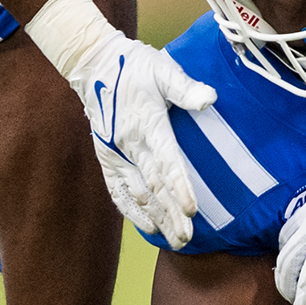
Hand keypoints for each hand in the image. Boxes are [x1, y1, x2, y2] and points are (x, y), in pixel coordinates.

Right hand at [73, 34, 217, 248]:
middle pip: (154, 186)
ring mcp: (116, 153)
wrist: (95, 65)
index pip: (166, 162)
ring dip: (156, 218)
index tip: (191, 209)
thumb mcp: (163, 69)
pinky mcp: (107, 157)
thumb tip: (209, 98)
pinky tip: (148, 227)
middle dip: (171, 214)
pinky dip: (132, 210)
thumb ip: (185, 87)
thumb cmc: (137, 66)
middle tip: (188, 238)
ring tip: (175, 239)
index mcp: (147, 124)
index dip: (179, 187)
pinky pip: (118, 189)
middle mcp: (130, 144)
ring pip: (137, 193)